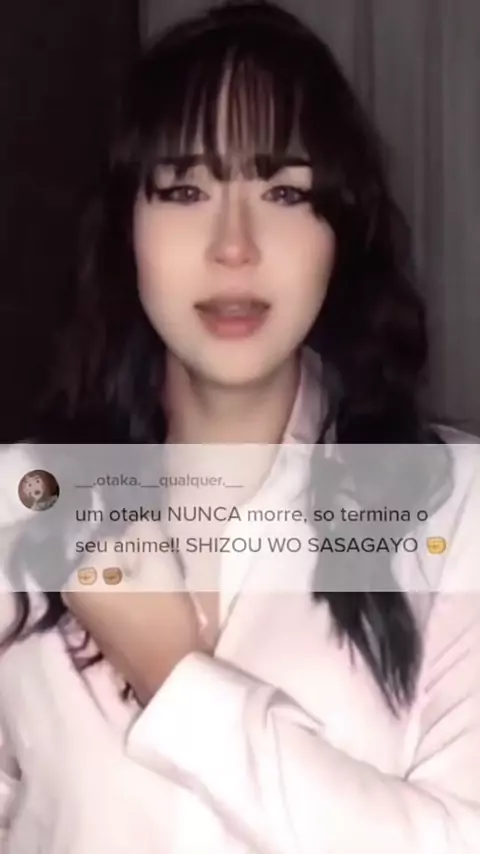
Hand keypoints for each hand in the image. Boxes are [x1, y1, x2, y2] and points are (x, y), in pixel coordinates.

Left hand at [62, 523, 211, 704]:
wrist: (173, 675)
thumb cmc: (165, 619)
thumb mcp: (161, 564)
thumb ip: (145, 531)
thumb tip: (140, 525)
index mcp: (79, 577)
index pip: (117, 537)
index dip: (145, 546)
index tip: (160, 563)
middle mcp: (73, 594)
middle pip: (115, 553)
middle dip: (140, 557)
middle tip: (162, 576)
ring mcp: (86, 611)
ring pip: (120, 571)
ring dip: (142, 573)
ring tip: (162, 590)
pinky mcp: (103, 624)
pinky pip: (121, 590)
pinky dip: (138, 590)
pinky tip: (157, 603)